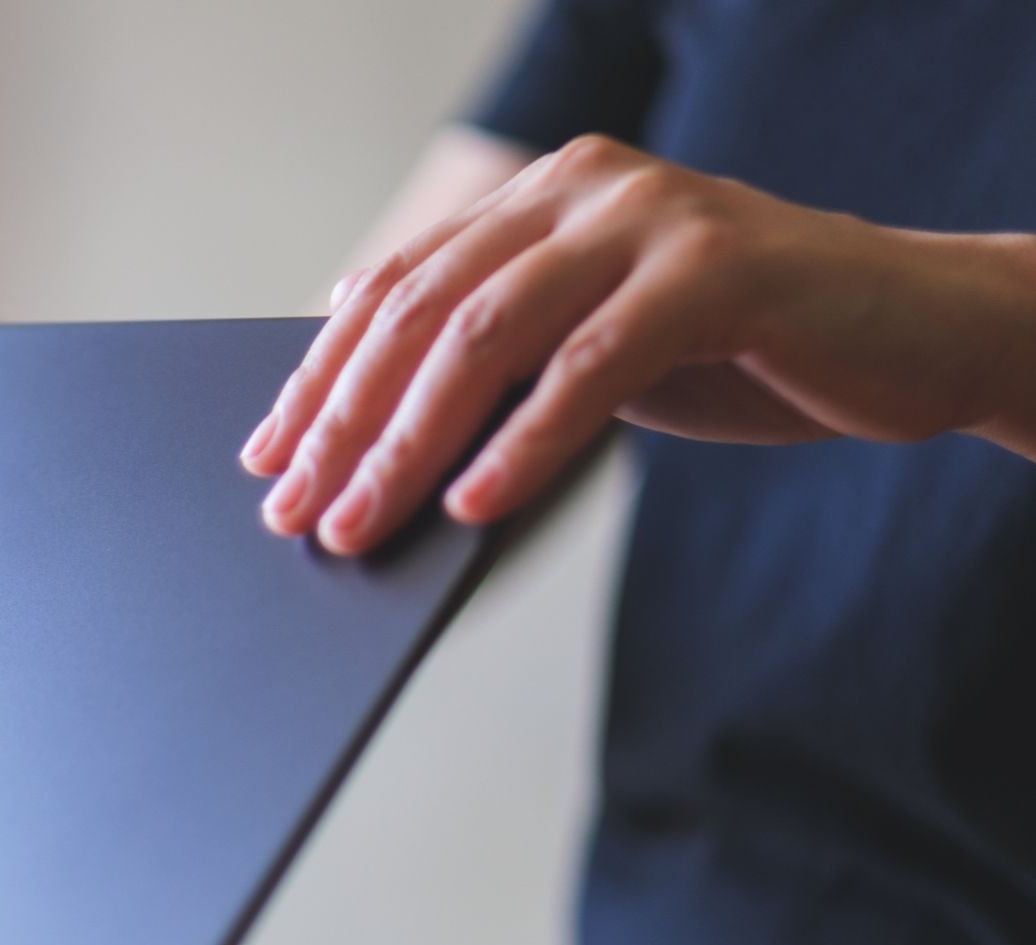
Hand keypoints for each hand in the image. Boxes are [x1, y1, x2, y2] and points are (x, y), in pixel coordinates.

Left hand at [239, 134, 1035, 553]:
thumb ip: (500, 369)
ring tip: (359, 526)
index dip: (319, 378)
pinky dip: (525, 444)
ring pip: (487, 336)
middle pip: (421, 313)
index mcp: (536, 201)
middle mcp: (581, 189)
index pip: (393, 289)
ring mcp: (650, 219)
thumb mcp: (592, 354)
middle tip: (293, 511)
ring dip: (408, 445)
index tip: (265, 459)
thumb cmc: (736, 352)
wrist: (910, 331)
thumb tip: (370, 447)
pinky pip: (592, 366)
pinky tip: (473, 507)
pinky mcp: (718, 269)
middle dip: (344, 424)